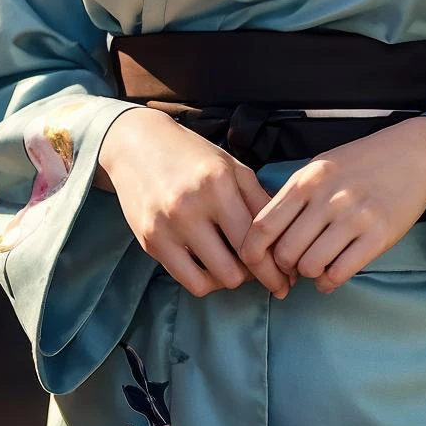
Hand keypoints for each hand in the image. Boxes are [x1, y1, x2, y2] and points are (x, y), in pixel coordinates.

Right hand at [98, 108, 295, 299]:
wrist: (137, 144)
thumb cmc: (193, 155)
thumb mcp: (232, 168)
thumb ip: (259, 201)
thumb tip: (286, 239)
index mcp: (218, 185)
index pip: (255, 240)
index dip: (275, 266)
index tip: (287, 279)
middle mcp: (190, 208)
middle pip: (236, 268)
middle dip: (255, 276)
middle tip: (262, 272)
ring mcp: (166, 227)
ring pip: (213, 280)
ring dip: (230, 279)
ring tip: (236, 267)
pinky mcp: (149, 242)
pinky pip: (187, 280)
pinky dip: (206, 281)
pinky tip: (212, 267)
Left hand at [236, 115, 425, 294]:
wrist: (412, 156)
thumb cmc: (360, 164)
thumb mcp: (319, 168)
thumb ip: (293, 198)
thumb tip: (265, 238)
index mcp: (307, 181)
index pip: (263, 226)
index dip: (253, 253)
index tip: (256, 264)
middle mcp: (328, 198)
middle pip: (285, 252)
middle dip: (284, 267)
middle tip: (293, 266)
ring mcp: (355, 217)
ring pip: (310, 266)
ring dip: (308, 274)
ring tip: (316, 266)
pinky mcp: (379, 236)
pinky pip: (340, 273)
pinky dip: (329, 282)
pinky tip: (331, 275)